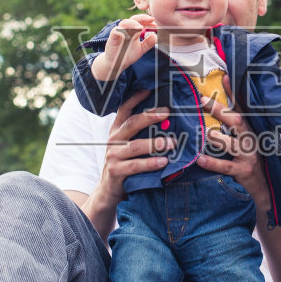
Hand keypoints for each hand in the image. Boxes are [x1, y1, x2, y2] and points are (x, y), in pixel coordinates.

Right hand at [90, 14, 158, 81]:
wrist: (116, 63)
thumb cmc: (127, 55)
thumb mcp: (141, 49)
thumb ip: (148, 43)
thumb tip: (156, 36)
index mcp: (133, 30)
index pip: (141, 21)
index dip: (148, 21)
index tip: (155, 24)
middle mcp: (126, 29)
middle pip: (133, 19)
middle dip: (142, 18)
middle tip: (151, 19)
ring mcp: (119, 32)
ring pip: (125, 22)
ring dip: (133, 23)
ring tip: (141, 27)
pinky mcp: (112, 37)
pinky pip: (116, 30)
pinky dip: (123, 31)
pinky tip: (129, 36)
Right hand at [92, 89, 172, 208]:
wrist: (109, 192)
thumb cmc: (125, 165)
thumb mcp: (129, 146)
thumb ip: (142, 134)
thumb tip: (168, 120)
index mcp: (117, 130)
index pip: (124, 109)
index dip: (135, 98)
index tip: (150, 89)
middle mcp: (113, 140)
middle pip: (131, 124)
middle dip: (150, 116)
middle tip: (168, 112)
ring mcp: (113, 156)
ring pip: (135, 146)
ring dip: (155, 144)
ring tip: (172, 143)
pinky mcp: (116, 171)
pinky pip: (135, 166)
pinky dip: (150, 163)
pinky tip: (163, 162)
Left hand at [194, 77, 270, 210]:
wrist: (265, 186)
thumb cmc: (251, 159)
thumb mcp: (246, 140)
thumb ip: (233, 126)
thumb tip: (216, 110)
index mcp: (250, 129)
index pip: (241, 107)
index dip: (233, 92)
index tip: (224, 76)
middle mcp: (250, 139)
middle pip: (237, 121)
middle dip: (220, 110)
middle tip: (203, 101)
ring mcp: (247, 155)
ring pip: (232, 143)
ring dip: (218, 138)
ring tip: (206, 133)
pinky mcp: (243, 170)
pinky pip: (225, 166)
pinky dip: (212, 162)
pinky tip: (199, 159)